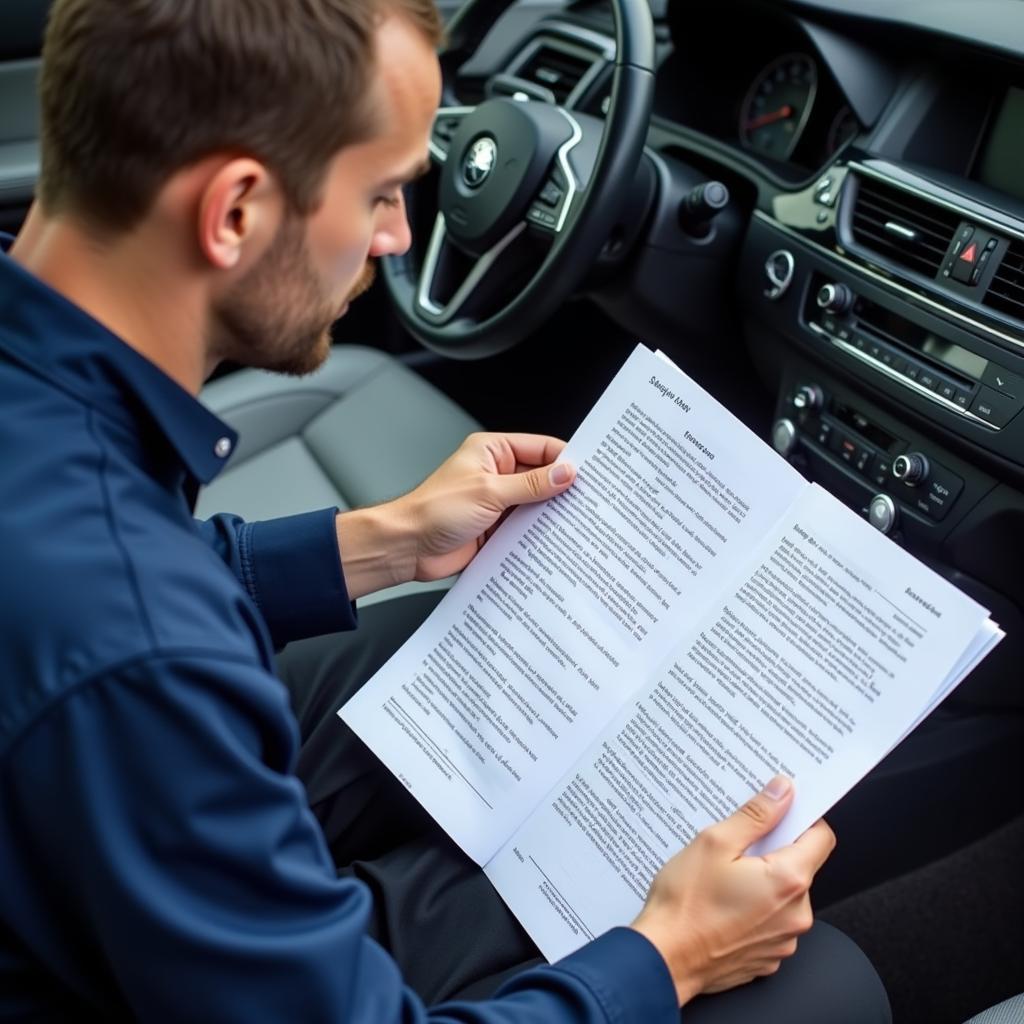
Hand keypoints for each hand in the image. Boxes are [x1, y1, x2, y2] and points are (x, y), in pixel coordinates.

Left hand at [394, 432, 574, 581]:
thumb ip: (531, 484)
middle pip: (541, 477)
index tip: (590, 473)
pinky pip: (525, 528)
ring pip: (536, 505)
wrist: (407, 548)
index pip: (540, 448)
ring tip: (576, 522)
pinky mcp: (496, 528)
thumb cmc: (433, 511)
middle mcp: (496, 473)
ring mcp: (497, 502)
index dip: (565, 459)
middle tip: (589, 501)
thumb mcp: (488, 492)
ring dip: (551, 514)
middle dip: (562, 489)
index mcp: (492, 451)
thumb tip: (565, 473)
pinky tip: (554, 541)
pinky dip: (538, 534)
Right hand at [630, 777, 834, 1006]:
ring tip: (724, 878)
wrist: (665, 959)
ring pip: (785, 894)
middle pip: (801, 865)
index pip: (821, 837)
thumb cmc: (685, 905)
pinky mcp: (769, 956)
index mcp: (788, 880)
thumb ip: (755, 815)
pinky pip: (772, 921)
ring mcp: (784, 940)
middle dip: (773, 851)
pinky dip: (755, 908)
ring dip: (763, 880)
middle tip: (736, 847)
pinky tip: (724, 904)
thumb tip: (781, 792)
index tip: (780, 813)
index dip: (802, 819)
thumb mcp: (714, 843)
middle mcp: (796, 914)